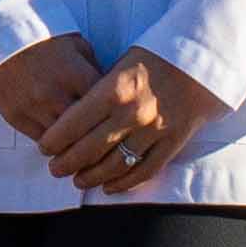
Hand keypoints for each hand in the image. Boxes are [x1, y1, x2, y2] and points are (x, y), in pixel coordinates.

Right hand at [0, 33, 102, 146]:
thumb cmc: (40, 39)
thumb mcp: (75, 44)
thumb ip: (94, 68)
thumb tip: (109, 93)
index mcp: (76, 74)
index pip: (106, 107)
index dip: (113, 116)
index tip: (116, 120)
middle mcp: (57, 94)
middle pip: (86, 130)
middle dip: (96, 136)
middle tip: (104, 142)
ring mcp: (35, 107)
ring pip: (63, 141)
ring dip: (73, 144)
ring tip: (81, 146)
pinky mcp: (15, 116)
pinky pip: (40, 139)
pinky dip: (52, 142)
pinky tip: (59, 140)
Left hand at [34, 49, 228, 193]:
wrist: (201, 62)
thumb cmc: (154, 60)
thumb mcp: (118, 65)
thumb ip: (95, 92)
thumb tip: (67, 118)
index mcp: (114, 89)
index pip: (73, 123)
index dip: (54, 140)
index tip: (44, 148)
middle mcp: (132, 112)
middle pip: (89, 149)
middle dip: (67, 163)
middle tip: (55, 169)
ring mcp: (154, 130)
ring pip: (115, 165)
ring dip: (92, 177)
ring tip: (78, 180)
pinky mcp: (173, 142)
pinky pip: (145, 171)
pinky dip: (124, 183)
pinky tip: (109, 187)